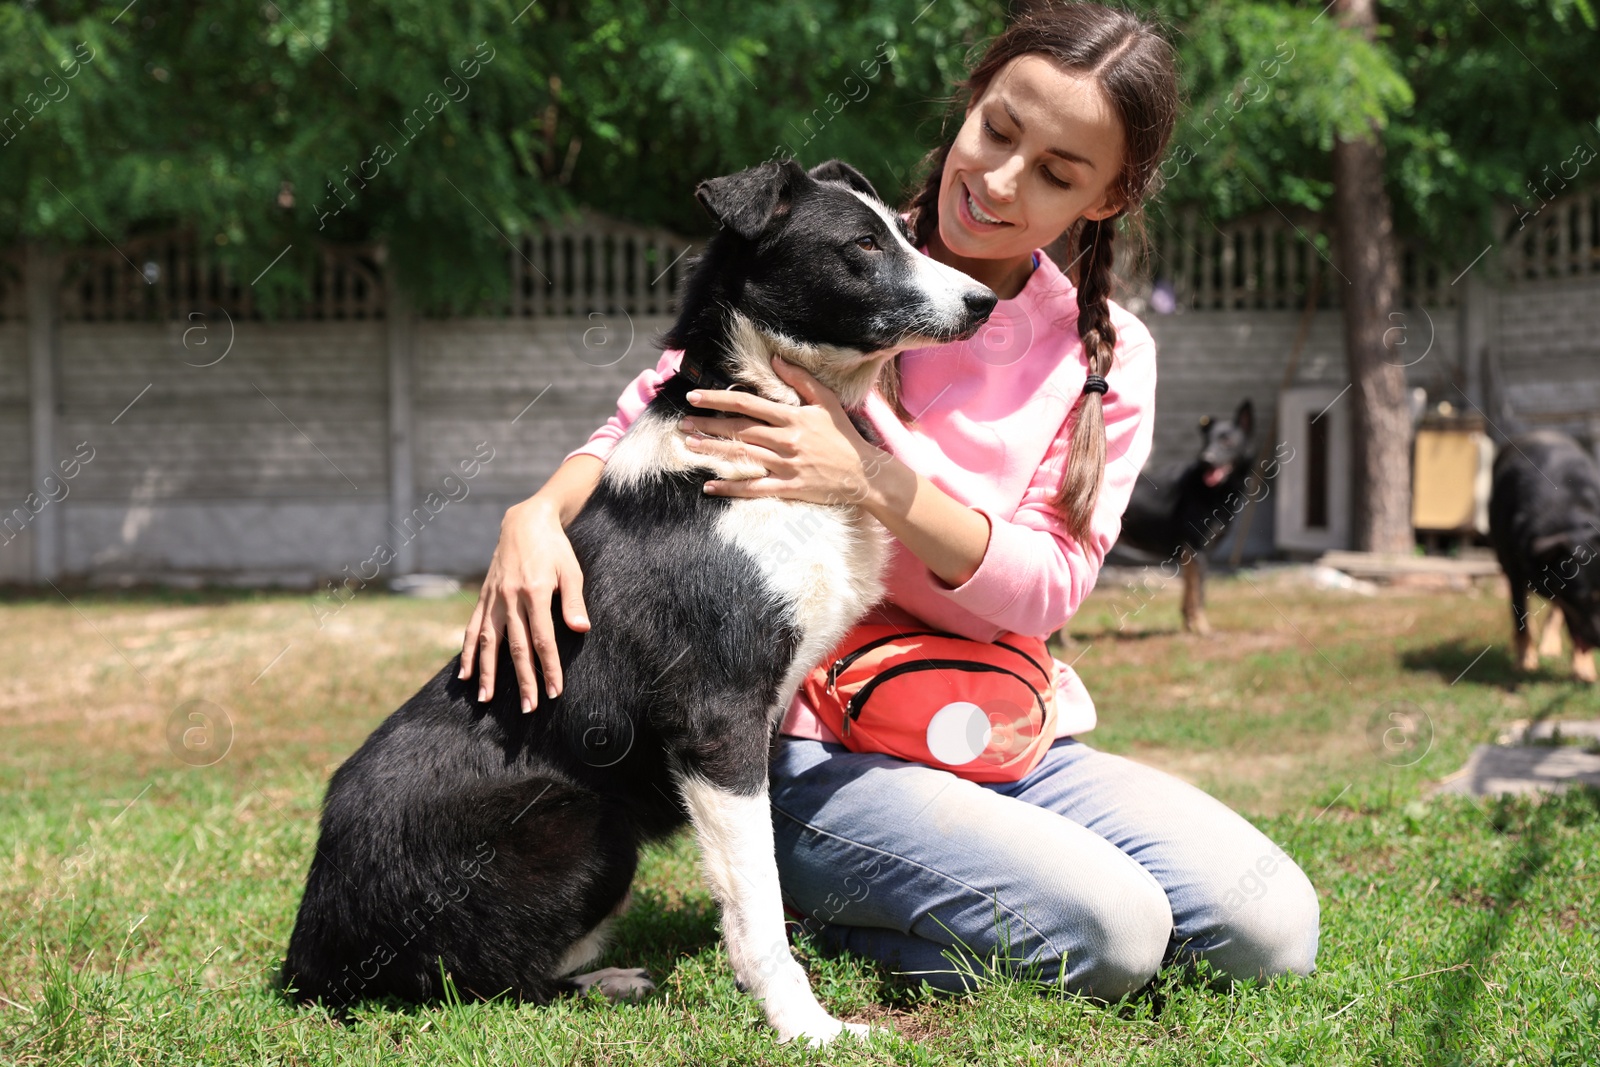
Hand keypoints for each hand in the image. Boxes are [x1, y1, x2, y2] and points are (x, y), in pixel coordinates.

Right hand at [459, 497, 589, 711]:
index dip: (549, 667)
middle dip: (524, 680)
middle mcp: (510, 598)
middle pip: (516, 647)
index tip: (554, 691)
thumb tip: (581, 630)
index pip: (543, 640)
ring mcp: (493, 598)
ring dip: (487, 672)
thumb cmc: (555, 548)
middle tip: (529, 708)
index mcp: (534, 592)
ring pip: (487, 642)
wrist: (525, 521)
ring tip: (486, 700)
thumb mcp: (571, 570)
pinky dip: (466, 652)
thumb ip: (574, 601)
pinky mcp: (484, 597)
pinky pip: (472, 627)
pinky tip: (464, 674)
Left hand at [678, 356, 885, 505]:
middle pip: (738, 430)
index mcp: (792, 417)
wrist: (864, 473)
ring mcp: (786, 465)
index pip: (747, 404)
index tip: (695, 397)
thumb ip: (801, 380)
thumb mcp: (826, 402)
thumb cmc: (843, 436)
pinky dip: (731, 488)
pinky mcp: (789, 487)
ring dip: (713, 451)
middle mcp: (786, 440)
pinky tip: (710, 487)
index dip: (718, 399)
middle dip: (708, 426)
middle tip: (683, 424)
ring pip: (742, 456)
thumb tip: (776, 360)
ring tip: (690, 446)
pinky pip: (754, 488)